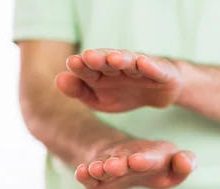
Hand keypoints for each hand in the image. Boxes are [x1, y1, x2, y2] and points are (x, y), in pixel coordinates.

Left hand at [55, 49, 182, 111]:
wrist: (157, 93)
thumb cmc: (123, 93)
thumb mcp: (98, 99)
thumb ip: (79, 90)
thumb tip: (58, 79)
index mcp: (101, 72)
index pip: (88, 68)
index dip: (81, 66)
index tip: (72, 63)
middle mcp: (119, 65)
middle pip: (107, 60)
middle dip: (99, 58)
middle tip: (88, 57)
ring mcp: (140, 67)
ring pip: (130, 62)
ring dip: (122, 59)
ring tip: (114, 59)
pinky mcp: (160, 72)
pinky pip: (155, 69)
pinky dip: (150, 66)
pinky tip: (143, 62)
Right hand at [75, 138, 196, 188]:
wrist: (126, 159)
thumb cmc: (156, 165)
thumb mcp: (174, 165)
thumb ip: (185, 163)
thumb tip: (184, 161)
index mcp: (150, 154)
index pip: (148, 157)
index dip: (143, 159)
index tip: (136, 161)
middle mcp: (127, 156)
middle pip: (122, 159)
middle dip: (118, 162)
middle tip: (114, 167)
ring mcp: (110, 165)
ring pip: (103, 165)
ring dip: (100, 167)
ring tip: (96, 170)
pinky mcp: (96, 176)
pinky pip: (89, 174)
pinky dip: (84, 173)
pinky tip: (80, 173)